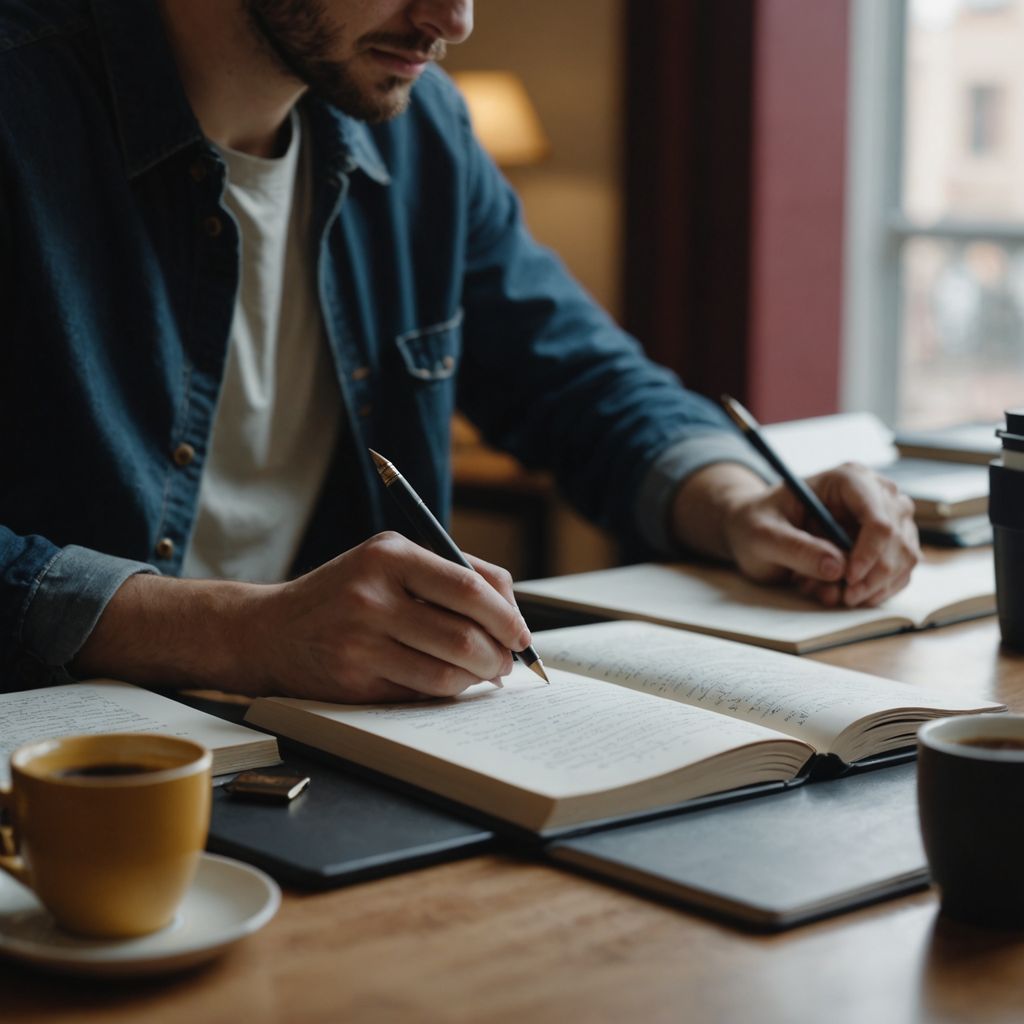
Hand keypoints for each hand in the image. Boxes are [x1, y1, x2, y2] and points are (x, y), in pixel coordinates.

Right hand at [75, 532, 531, 701]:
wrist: (268, 629)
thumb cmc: (346, 592)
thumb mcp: (387, 561)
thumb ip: (449, 572)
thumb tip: (512, 610)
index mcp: (389, 554)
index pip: (468, 586)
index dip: (507, 616)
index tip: (522, 634)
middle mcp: (372, 594)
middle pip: (463, 634)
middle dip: (499, 655)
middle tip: (508, 663)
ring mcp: (359, 639)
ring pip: (445, 671)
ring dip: (476, 679)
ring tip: (484, 674)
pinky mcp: (351, 678)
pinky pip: (418, 692)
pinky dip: (444, 692)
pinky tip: (448, 683)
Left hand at [672, 462, 919, 606]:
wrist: (756, 530)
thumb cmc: (756, 524)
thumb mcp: (762, 535)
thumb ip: (795, 549)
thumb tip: (837, 569)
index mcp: (847, 479)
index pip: (879, 517)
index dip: (870, 553)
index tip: (847, 580)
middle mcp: (875, 494)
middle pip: (898, 539)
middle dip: (872, 575)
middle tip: (841, 597)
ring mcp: (886, 518)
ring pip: (904, 559)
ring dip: (871, 585)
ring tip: (828, 592)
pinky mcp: (887, 544)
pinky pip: (898, 574)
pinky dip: (873, 590)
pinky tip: (839, 593)